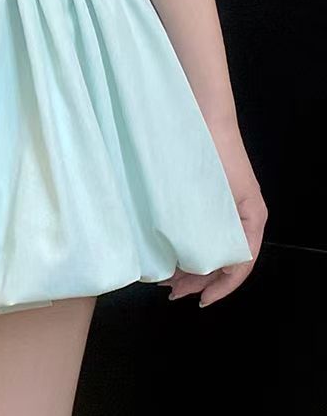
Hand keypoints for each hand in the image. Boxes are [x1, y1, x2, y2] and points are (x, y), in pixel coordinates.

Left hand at [157, 118, 266, 307]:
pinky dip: (186, 246)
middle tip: (169, 290)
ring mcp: (222, 207)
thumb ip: (213, 227)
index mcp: (251, 218)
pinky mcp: (205, 199)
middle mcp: (239, 216)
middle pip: (223, 260)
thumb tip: (197, 263)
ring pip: (210, 247)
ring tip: (165, 277)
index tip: (200, 300)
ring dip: (190, 265)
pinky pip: (200, 231)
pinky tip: (167, 252)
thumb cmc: (210, 151)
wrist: (202, 115)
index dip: (222, 287)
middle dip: (198, 280)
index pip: (241, 265)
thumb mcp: (216, 194)